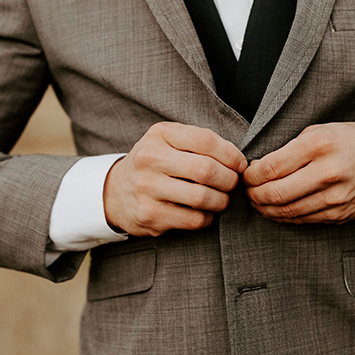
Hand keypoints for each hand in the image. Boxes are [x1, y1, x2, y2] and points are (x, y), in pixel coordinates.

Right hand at [104, 122, 247, 236]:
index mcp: (159, 135)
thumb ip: (199, 143)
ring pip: (202, 197)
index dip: (231, 155)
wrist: (115, 192)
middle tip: (232, 184)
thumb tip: (239, 161)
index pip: (205, 140)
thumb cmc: (155, 164)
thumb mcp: (169, 141)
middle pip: (206, 170)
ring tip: (220, 199)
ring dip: (221, 201)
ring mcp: (146, 188)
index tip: (239, 165)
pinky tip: (204, 212)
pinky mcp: (149, 215)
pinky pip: (194, 219)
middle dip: (229, 180)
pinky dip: (207, 218)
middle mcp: (149, 159)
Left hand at [243, 122, 354, 224]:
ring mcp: (335, 197)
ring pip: (287, 211)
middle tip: (248, 192)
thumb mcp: (321, 131)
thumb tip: (260, 167)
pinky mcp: (340, 214)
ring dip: (266, 209)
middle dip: (254, 195)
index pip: (271, 168)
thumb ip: (291, 148)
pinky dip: (286, 217)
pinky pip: (304, 220)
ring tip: (259, 202)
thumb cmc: (353, 142)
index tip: (247, 174)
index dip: (252, 176)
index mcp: (319, 145)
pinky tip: (278, 211)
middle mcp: (327, 172)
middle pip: (275, 193)